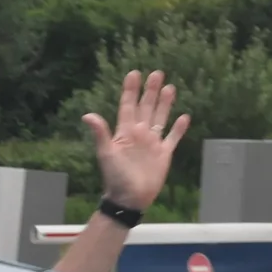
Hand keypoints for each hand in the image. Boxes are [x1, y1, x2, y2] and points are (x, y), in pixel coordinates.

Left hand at [81, 70, 190, 212]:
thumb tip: (87, 115)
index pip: (128, 106)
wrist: (129, 198)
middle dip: (151, 91)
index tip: (134, 74)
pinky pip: (173, 138)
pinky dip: (178, 129)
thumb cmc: (115, 176)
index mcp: (125, 132)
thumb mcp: (106, 153)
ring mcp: (152, 143)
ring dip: (165, 103)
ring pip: (160, 118)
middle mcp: (140, 134)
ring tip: (170, 87)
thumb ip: (100, 133)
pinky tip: (184, 116)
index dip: (131, 91)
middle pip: (146, 108)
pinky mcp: (164, 154)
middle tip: (157, 73)